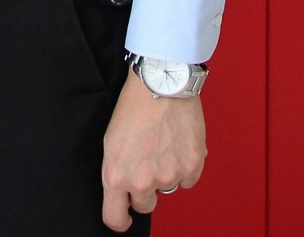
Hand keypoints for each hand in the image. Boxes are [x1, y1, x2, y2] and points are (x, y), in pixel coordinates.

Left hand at [100, 66, 205, 230]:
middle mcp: (143, 181)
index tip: (124, 217)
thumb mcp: (111, 143)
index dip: (120, 219)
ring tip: (163, 145)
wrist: (161, 84)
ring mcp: (169, 176)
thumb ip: (118, 173)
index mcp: (117, 176)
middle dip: (145, 189)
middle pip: (145, 205)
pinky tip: (178, 144)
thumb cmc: (133, 108)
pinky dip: (185, 166)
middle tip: (147, 162)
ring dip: (166, 174)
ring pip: (168, 189)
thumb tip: (125, 193)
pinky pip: (188, 180)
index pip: (115, 218)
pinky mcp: (191, 167)